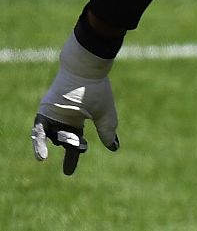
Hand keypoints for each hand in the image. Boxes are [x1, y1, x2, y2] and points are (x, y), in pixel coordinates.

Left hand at [32, 33, 119, 174]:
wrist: (87, 68)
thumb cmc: (97, 88)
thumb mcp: (105, 114)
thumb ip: (107, 131)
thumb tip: (114, 148)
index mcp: (78, 117)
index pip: (75, 140)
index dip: (74, 154)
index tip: (69, 173)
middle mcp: (63, 117)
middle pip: (63, 139)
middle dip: (72, 148)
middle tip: (79, 152)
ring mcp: (53, 113)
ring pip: (53, 135)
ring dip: (62, 141)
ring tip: (73, 140)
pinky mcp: (45, 110)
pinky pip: (38, 131)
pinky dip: (38, 144)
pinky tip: (42, 158)